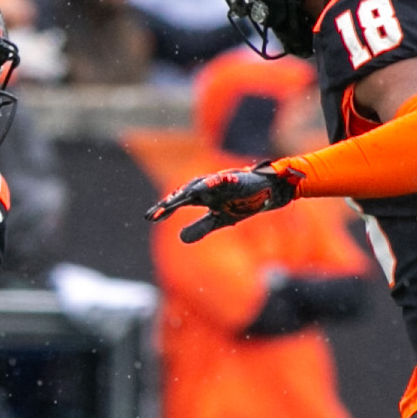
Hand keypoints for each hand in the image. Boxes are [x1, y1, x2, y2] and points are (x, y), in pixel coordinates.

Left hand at [147, 163, 301, 242]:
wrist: (267, 193)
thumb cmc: (241, 203)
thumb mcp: (218, 220)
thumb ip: (200, 228)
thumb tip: (180, 238)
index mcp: (203, 196)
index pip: (180, 202)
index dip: (165, 209)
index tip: (149, 218)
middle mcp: (208, 187)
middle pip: (185, 193)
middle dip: (171, 202)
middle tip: (156, 213)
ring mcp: (222, 181)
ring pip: (201, 184)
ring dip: (187, 191)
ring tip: (174, 200)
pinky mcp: (237, 179)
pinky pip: (226, 179)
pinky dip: (217, 181)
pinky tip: (208, 186)